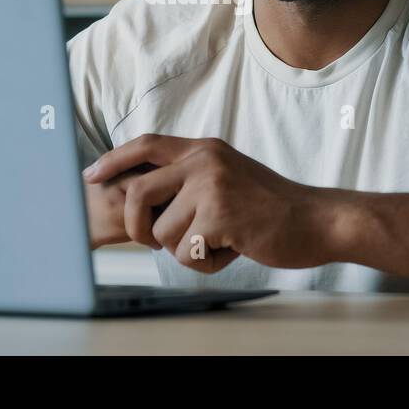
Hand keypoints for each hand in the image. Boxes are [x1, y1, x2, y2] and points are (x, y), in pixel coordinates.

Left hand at [82, 134, 332, 272]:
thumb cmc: (271, 207)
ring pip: (162, 232)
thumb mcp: (228, 176)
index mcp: (203, 149)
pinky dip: (207, 263)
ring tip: (218, 242)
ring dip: (185, 251)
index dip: (113, 160)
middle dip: (137, 227)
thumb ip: (191, 177)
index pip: (145, 145)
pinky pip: (187, 252)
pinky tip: (233, 250)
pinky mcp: (221, 215)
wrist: (317, 219)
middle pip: (138, 192)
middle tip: (156, 242)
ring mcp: (212, 187)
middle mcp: (204, 161)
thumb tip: (143, 195)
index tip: (91, 176)